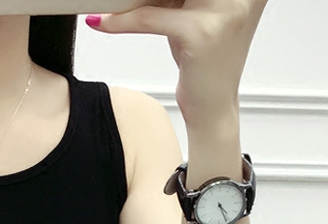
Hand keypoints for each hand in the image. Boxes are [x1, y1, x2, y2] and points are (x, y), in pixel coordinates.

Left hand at [86, 0, 268, 129]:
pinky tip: (104, 23)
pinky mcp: (201, 31)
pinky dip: (124, 21)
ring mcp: (223, 9)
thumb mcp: (193, 18)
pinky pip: (151, 18)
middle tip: (116, 1)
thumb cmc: (205, 65)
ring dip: (128, 2)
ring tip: (109, 8)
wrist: (214, 109)